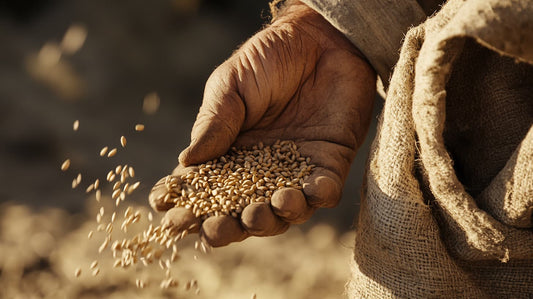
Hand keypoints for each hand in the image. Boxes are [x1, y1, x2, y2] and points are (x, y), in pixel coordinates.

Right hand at [150, 1, 375, 246]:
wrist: (319, 38)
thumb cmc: (268, 58)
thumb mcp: (231, 85)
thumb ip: (214, 123)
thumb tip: (186, 164)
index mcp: (229, 153)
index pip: (205, 190)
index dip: (188, 207)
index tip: (172, 217)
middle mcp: (260, 170)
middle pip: (240, 214)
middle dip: (226, 228)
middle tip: (216, 228)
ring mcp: (295, 171)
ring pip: (281, 214)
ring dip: (270, 220)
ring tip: (260, 211)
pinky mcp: (330, 164)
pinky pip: (325, 192)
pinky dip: (318, 197)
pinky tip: (308, 191)